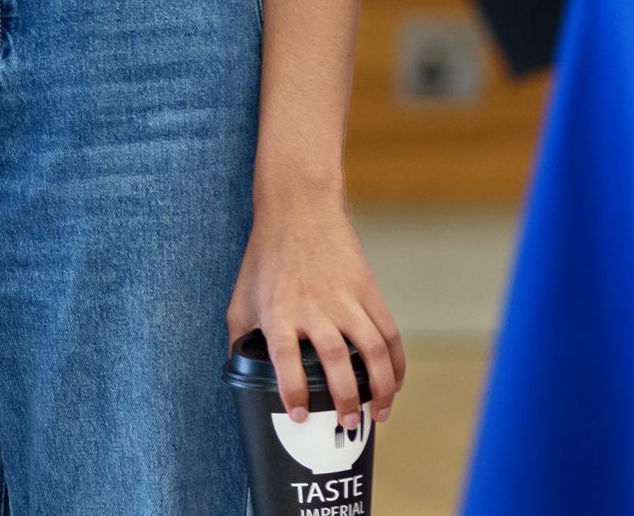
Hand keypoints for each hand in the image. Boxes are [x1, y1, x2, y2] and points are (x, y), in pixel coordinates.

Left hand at [228, 195, 405, 432]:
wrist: (299, 210)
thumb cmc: (266, 257)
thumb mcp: (241, 296)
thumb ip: (238, 336)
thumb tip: (236, 371)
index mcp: (277, 311)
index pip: (285, 359)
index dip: (293, 391)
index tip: (300, 415)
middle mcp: (312, 307)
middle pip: (335, 360)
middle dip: (346, 398)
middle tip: (347, 423)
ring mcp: (344, 299)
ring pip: (373, 351)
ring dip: (381, 387)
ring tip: (379, 414)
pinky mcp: (368, 291)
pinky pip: (389, 334)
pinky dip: (397, 364)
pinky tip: (394, 384)